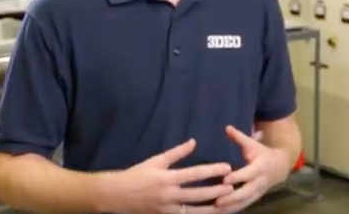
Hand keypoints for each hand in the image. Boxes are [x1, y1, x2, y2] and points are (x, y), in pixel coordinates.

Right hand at [109, 139, 233, 213]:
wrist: (116, 195)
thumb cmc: (137, 174)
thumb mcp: (155, 161)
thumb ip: (176, 153)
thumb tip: (193, 142)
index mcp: (167, 178)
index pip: (194, 174)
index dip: (212, 171)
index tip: (227, 168)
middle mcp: (168, 195)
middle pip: (197, 195)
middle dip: (216, 192)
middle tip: (232, 188)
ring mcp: (167, 209)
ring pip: (194, 211)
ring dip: (211, 208)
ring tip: (226, 205)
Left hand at [214, 126, 290, 213]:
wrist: (281, 166)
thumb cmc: (262, 153)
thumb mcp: (253, 144)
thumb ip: (239, 137)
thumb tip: (227, 127)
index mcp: (260, 167)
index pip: (248, 174)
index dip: (237, 177)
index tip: (225, 180)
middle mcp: (260, 182)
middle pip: (246, 192)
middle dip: (232, 197)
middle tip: (217, 200)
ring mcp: (258, 192)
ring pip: (245, 202)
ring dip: (232, 206)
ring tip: (217, 208)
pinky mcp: (255, 198)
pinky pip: (244, 206)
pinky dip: (234, 209)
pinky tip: (221, 212)